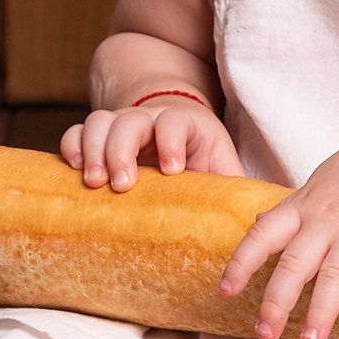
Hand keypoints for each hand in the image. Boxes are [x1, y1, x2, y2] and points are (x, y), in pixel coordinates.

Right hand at [62, 100, 243, 190]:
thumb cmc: (202, 159)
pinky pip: (77, 131)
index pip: (175, 122)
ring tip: (94, 183)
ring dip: (93, 150)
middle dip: (123, 150)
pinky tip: (73, 172)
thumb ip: (237, 188)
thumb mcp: (222, 168)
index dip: (172, 141)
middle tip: (124, 185)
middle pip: (130, 121)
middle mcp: (149, 119)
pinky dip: (71, 147)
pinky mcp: (98, 137)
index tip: (172, 171)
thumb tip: (266, 219)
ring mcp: (120, 125)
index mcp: (186, 124)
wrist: (176, 133)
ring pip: (99, 121)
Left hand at [220, 133, 338, 338]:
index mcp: (303, 208)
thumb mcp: (317, 185)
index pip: (263, 236)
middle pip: (295, 263)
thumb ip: (288, 210)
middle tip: (265, 333)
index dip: (242, 263)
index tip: (226, 291)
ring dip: (321, 310)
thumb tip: (257, 223)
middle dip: (277, 301)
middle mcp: (327, 221)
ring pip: (335, 274)